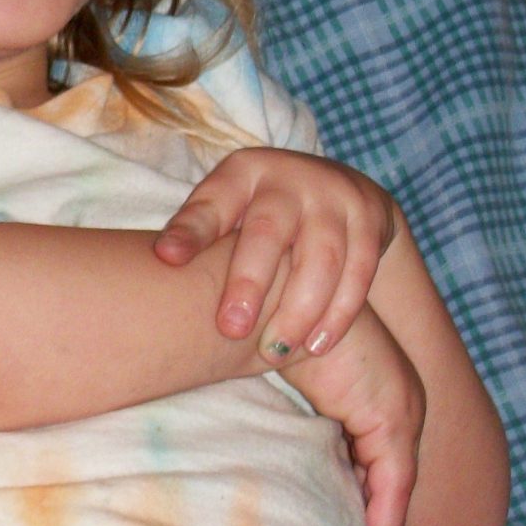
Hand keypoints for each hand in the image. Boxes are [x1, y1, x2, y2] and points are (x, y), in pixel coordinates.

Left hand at [154, 147, 395, 360]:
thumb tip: (157, 268)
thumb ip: (198, 233)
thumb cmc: (261, 211)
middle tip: (230, 330)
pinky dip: (338, 313)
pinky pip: (358, 271)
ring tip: (274, 352)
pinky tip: (316, 344)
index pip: (211, 204)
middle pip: (268, 232)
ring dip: (298, 310)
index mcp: (241, 173)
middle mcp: (287, 179)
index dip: (189, 231)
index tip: (166, 257)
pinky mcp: (368, 219)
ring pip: (320, 258)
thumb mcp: (229, 208)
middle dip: (249, 283)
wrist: (339, 187)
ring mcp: (332, 196)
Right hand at [283, 306, 424, 525]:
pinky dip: (386, 520)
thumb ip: (303, 427)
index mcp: (376, 391)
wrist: (275, 302)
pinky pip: (394, 483)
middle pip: (394, 476)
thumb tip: (274, 458)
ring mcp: (401, 408)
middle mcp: (400, 399)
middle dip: (384, 522)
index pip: (379, 458)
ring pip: (398, 485)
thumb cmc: (269, 338)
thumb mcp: (291, 390)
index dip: (373, 502)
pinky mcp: (393, 418)